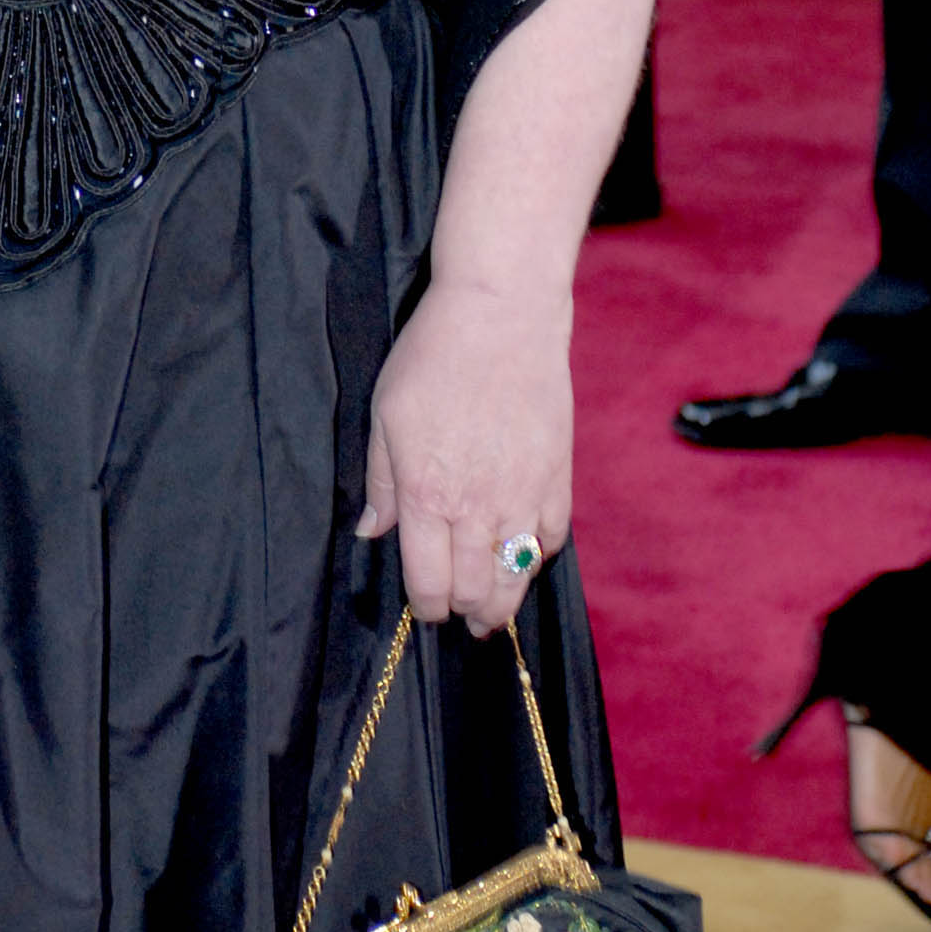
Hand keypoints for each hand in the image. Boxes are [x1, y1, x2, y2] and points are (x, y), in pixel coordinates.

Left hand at [358, 277, 573, 634]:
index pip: (428, 583)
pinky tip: (522, 554)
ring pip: (517, 580)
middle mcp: (477, 508)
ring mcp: (524, 497)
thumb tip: (371, 531)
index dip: (426, 606)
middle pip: (475, 594)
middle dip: (463, 612)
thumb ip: (380, 481)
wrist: (501, 318)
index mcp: (426, 496)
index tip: (425, 605)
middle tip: (459, 613)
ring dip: (502, 602)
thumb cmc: (432, 358)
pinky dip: (536, 557)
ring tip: (491, 609)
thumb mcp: (385, 414)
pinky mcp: (558, 480)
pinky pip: (551, 542)